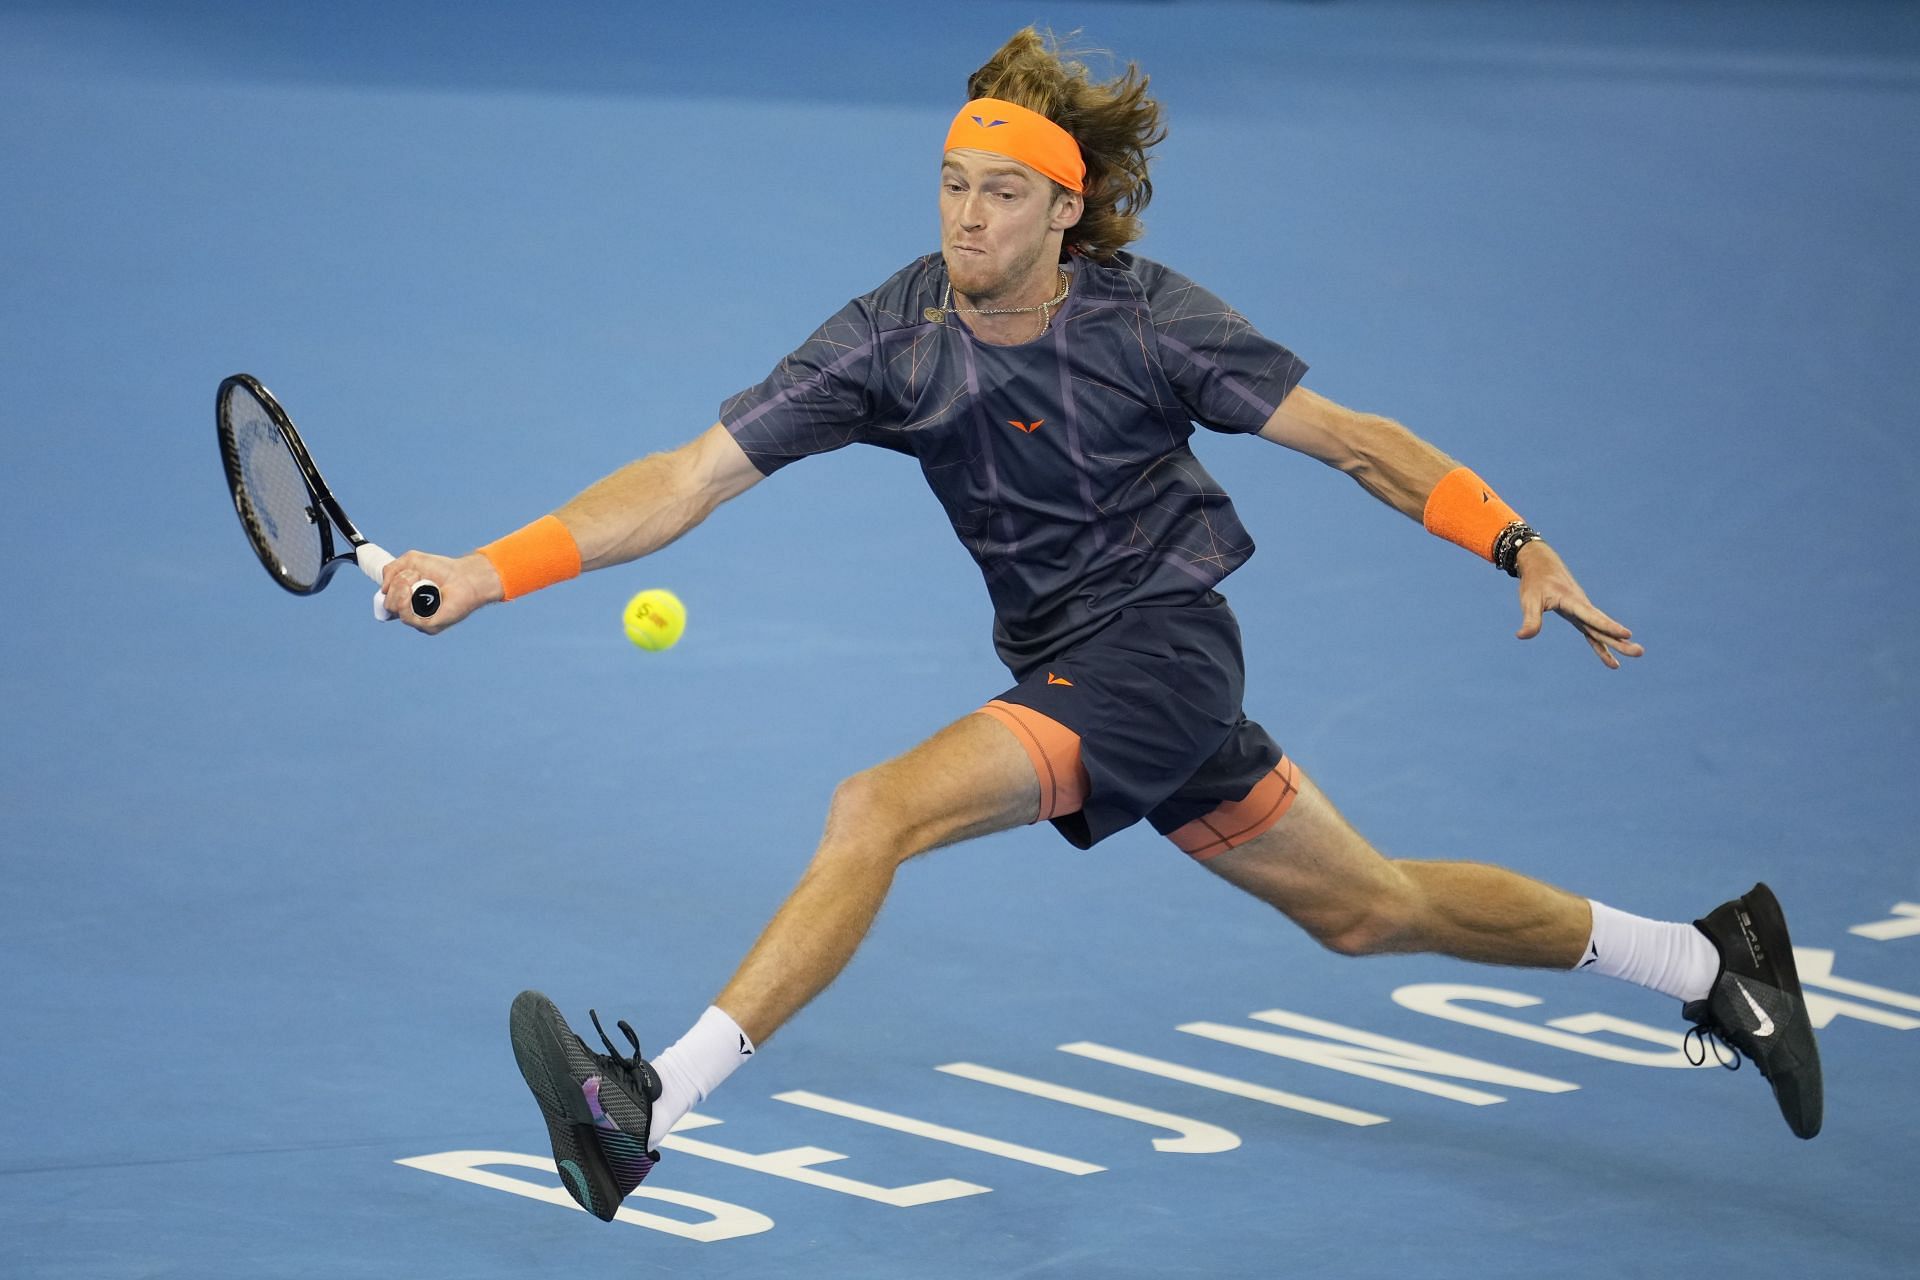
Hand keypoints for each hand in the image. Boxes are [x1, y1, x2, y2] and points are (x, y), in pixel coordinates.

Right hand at [380, 551, 502, 633]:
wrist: (464, 575)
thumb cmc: (441, 569)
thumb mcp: (410, 561)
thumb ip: (390, 570)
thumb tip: (383, 589)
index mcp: (407, 602)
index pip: (386, 603)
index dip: (387, 590)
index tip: (398, 577)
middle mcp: (412, 613)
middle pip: (388, 605)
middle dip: (397, 584)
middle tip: (414, 574)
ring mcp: (420, 621)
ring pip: (396, 609)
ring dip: (403, 588)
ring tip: (418, 578)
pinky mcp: (429, 626)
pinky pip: (407, 617)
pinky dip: (409, 599)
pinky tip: (419, 590)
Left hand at [1513, 540, 1644, 668]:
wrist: (1541, 564)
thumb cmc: (1535, 581)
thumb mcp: (1529, 599)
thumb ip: (1530, 619)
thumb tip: (1522, 636)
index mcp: (1573, 601)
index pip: (1593, 617)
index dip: (1609, 626)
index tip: (1627, 634)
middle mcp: (1583, 606)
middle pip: (1604, 627)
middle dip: (1620, 640)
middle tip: (1640, 652)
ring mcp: (1583, 611)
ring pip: (1602, 630)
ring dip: (1616, 643)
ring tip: (1637, 653)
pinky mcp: (1579, 615)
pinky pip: (1593, 632)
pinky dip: (1601, 645)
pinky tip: (1611, 660)